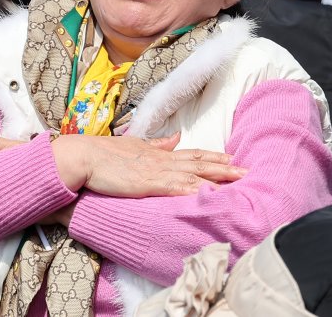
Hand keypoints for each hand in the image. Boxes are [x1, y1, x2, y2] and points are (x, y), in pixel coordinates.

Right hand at [53, 132, 245, 196]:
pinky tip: (210, 194)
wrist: (83, 156)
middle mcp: (161, 159)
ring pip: (194, 173)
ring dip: (218, 176)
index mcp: (158, 153)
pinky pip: (177, 187)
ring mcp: (156, 170)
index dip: (213, 157)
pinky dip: (196, 190)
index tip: (232, 159)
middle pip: (199, 162)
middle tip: (247, 170)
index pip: (191, 154)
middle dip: (224, 166)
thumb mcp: (133, 146)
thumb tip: (175, 137)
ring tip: (239, 179)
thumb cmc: (103, 154)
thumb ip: (156, 144)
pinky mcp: (148, 182)